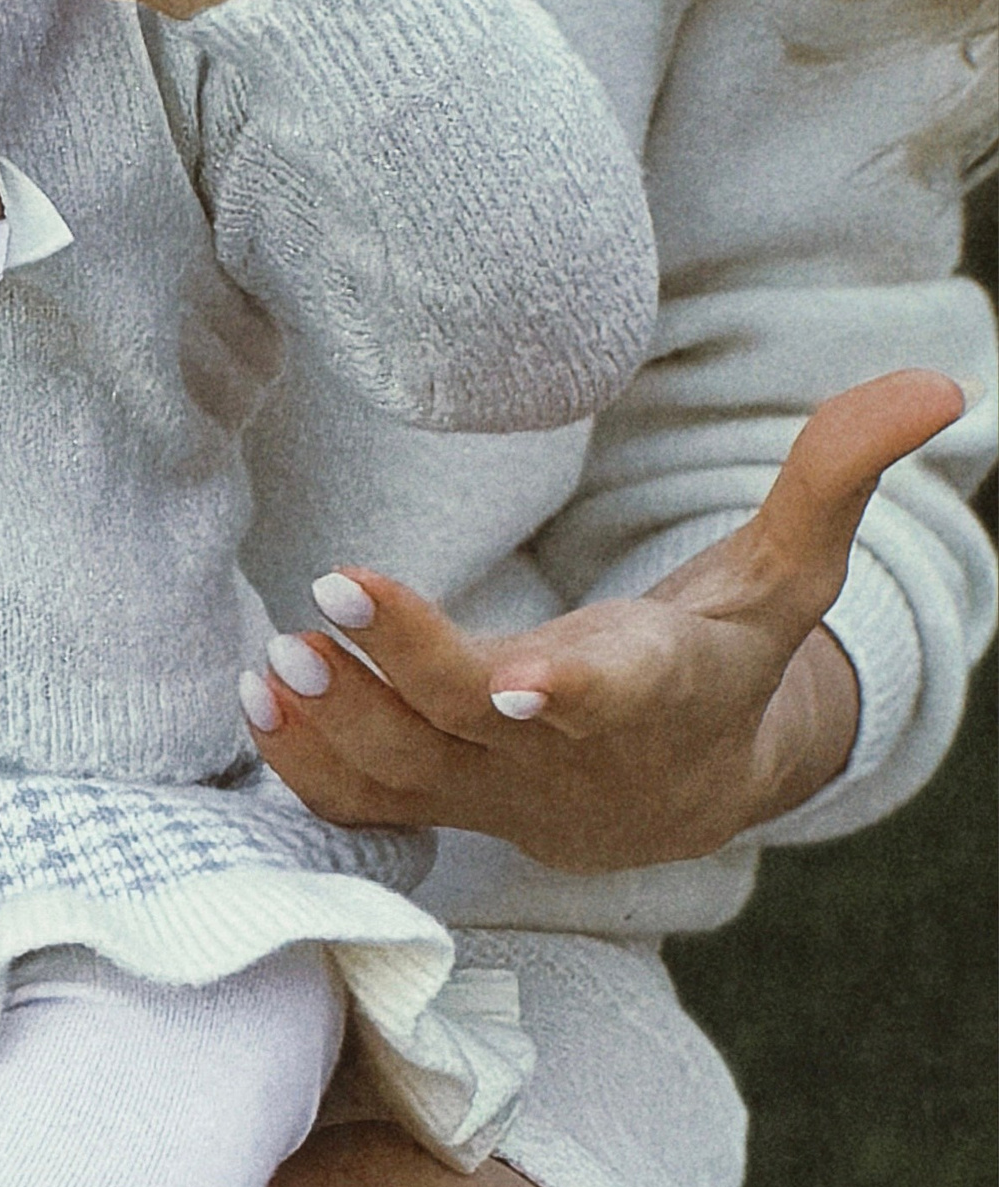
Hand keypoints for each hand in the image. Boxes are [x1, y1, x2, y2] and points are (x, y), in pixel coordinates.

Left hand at [241, 372, 968, 870]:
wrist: (683, 791)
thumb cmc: (728, 661)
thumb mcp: (790, 572)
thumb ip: (835, 473)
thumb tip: (939, 380)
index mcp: (653, 692)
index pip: (613, 694)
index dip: (568, 691)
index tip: (518, 679)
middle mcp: (564, 753)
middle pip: (474, 724)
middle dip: (404, 670)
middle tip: (327, 603)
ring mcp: (494, 792)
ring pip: (404, 774)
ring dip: (335, 723)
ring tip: (273, 659)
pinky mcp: (442, 806)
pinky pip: (366, 805)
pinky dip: (308, 768)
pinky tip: (256, 703)